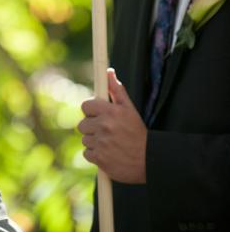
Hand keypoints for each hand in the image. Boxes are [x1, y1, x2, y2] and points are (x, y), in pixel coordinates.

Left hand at [78, 68, 146, 183]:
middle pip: (82, 124)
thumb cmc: (137, 132)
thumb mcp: (129, 109)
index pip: (85, 106)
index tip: (97, 115)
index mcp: (110, 111)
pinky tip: (107, 154)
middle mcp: (104, 126)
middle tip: (106, 131)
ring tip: (109, 143)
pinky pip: (86, 153)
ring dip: (94, 142)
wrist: (149, 160)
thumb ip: (117, 90)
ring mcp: (101, 143)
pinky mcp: (99, 158)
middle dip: (92, 127)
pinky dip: (95, 155)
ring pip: (85, 139)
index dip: (91, 111)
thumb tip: (108, 72)